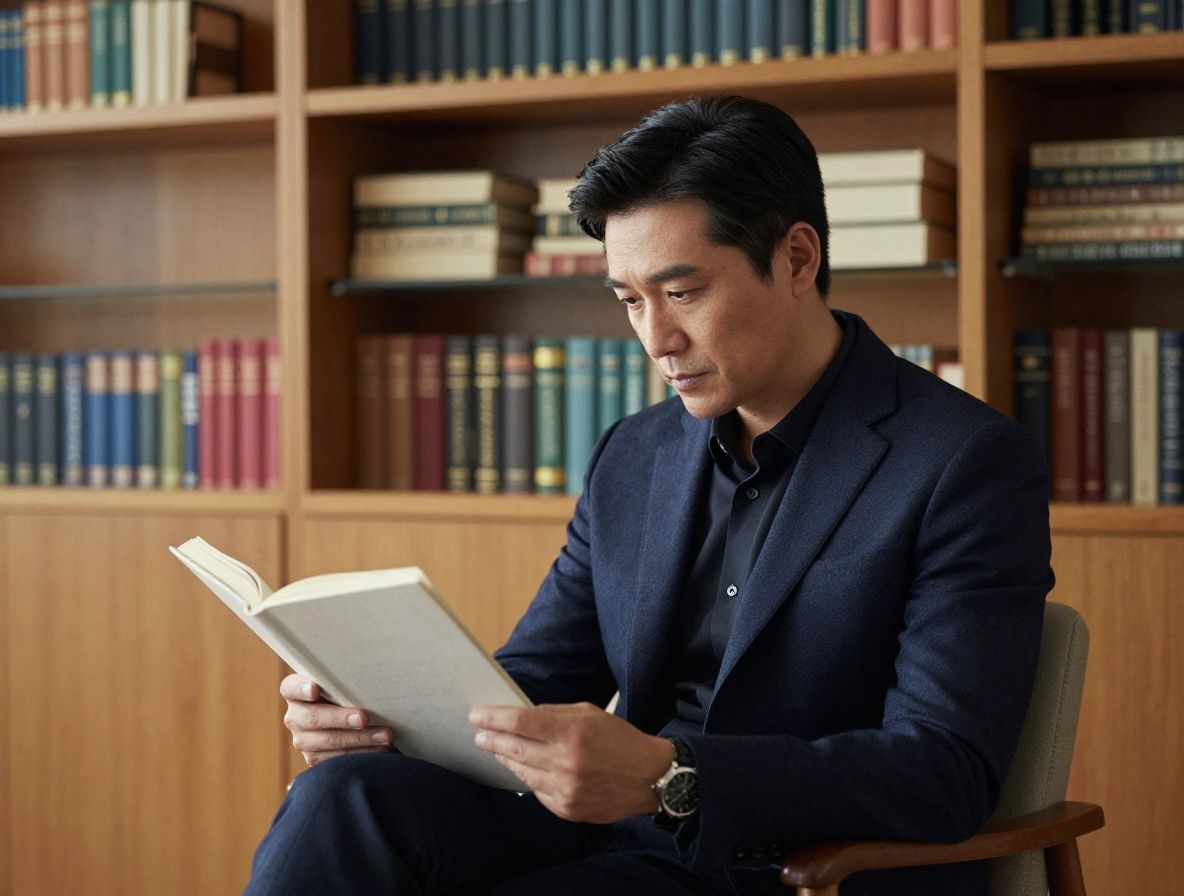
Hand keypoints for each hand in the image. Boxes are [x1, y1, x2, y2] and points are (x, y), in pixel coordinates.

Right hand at [281, 673, 394, 766]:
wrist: (352, 716)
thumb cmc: (349, 690)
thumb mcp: (344, 681)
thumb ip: (347, 677)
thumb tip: (372, 672)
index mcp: (295, 691)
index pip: (291, 688)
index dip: (301, 689)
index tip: (315, 690)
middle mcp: (295, 716)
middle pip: (312, 718)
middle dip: (340, 718)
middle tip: (363, 718)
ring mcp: (303, 740)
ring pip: (329, 741)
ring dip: (360, 739)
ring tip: (385, 735)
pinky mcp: (316, 759)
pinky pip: (338, 760)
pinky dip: (363, 753)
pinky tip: (381, 749)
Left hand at [469, 702, 673, 823]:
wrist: (648, 777)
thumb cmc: (619, 740)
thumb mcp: (589, 713)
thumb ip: (554, 714)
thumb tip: (522, 715)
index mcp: (572, 732)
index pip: (520, 721)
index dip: (494, 717)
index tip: (477, 715)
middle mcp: (566, 761)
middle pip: (515, 747)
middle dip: (492, 738)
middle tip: (478, 733)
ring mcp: (565, 788)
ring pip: (522, 771)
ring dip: (505, 759)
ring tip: (496, 750)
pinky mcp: (567, 808)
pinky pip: (536, 791)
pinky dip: (528, 778)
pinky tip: (523, 768)